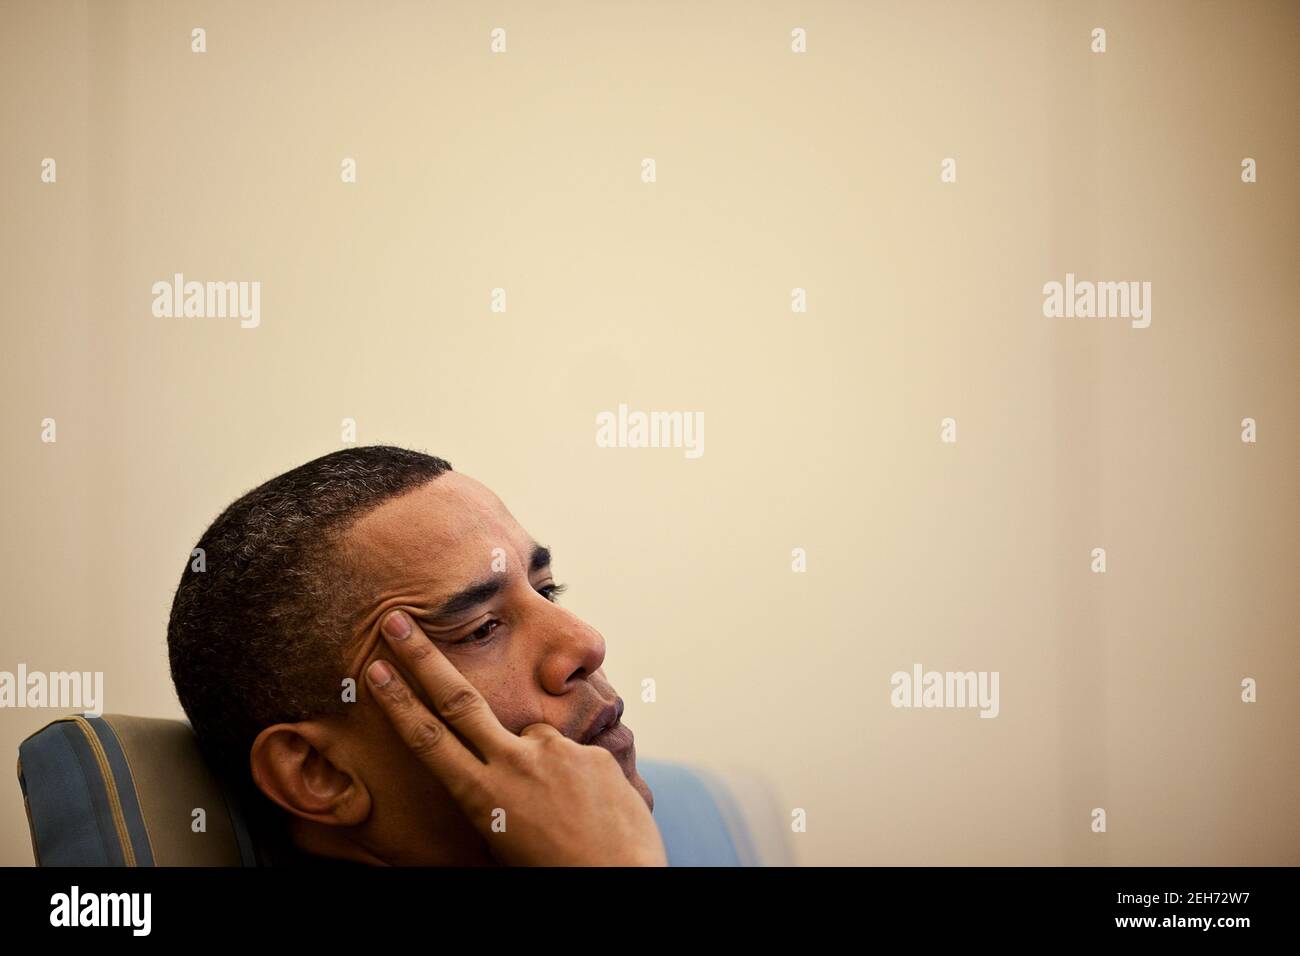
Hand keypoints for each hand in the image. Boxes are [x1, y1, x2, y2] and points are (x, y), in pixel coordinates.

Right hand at [364, 609, 666, 866]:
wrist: (621, 882)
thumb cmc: (557, 870)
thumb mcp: (506, 838)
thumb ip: (497, 793)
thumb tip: (496, 771)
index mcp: (484, 795)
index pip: (428, 740)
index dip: (398, 701)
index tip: (374, 667)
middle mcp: (514, 764)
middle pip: (457, 699)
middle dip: (423, 657)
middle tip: (399, 618)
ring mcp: (554, 753)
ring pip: (534, 739)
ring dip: (541, 764)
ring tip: (567, 812)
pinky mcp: (591, 752)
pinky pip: (575, 757)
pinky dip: (578, 777)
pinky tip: (592, 810)